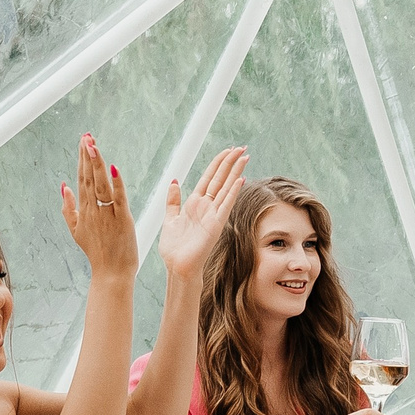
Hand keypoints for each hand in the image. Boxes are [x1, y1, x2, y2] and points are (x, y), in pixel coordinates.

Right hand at [59, 134, 136, 278]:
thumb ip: (68, 208)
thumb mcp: (76, 231)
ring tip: (93, 145)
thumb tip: (63, 185)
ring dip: (97, 164)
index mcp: (83, 211)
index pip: (81, 179)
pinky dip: (116, 184)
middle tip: (86, 135)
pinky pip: (119, 199)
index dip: (82, 159)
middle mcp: (92, 211)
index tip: (83, 141)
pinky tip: (113, 168)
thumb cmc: (97, 252)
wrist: (111, 273)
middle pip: (88, 178)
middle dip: (87, 155)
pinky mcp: (123, 220)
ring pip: (100, 185)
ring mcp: (107, 215)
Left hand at [158, 146, 248, 279]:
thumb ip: (173, 200)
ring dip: (235, 171)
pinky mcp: (216, 224)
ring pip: (226, 187)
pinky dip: (233, 191)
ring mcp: (213, 214)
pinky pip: (226, 204)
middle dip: (230, 162)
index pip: (209, 177)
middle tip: (242, 147)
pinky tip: (240, 178)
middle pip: (221, 178)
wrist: (178, 267)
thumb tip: (174, 181)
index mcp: (195, 204)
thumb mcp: (170, 218)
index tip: (228, 150)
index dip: (218, 163)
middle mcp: (207, 207)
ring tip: (244, 156)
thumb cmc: (175, 248)